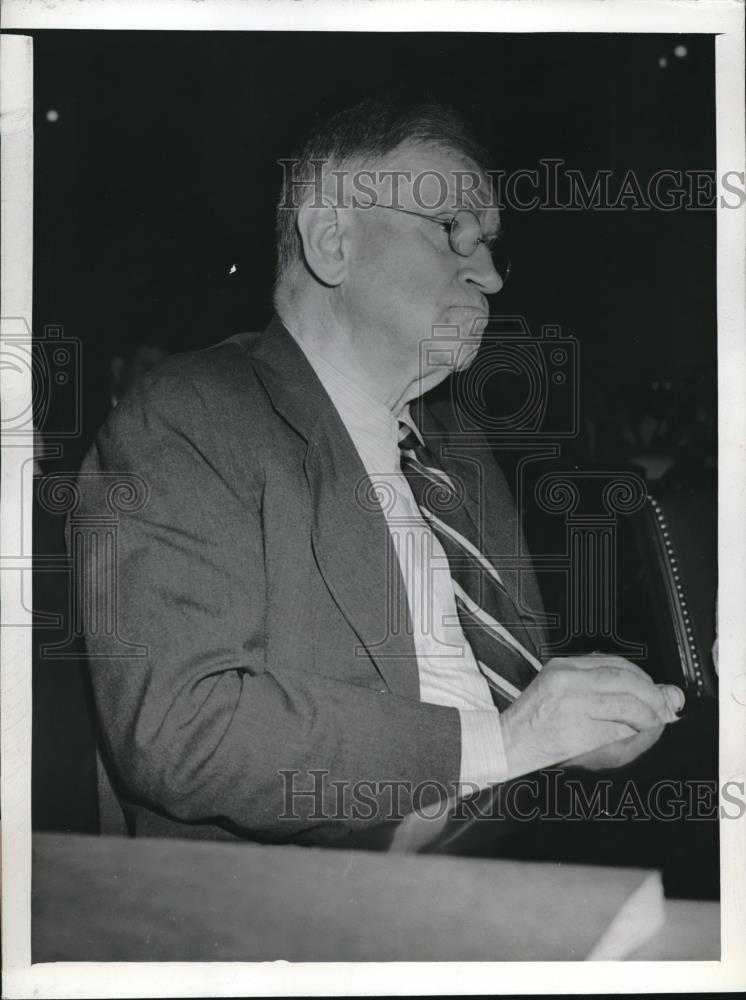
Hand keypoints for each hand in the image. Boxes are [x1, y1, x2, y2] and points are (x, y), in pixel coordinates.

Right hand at [500, 654, 683, 778]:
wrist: (506, 746)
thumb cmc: (534, 724)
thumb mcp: (561, 693)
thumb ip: (602, 688)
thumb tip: (657, 691)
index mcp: (562, 666)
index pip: (615, 663)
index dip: (643, 677)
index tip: (656, 690)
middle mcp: (567, 679)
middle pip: (626, 679)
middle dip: (653, 695)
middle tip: (666, 709)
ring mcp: (572, 703)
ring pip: (628, 702)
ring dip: (650, 716)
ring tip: (656, 724)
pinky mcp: (577, 730)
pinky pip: (619, 729)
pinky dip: (637, 734)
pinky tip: (640, 737)